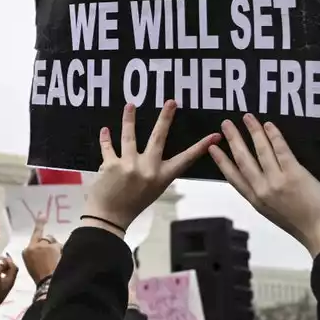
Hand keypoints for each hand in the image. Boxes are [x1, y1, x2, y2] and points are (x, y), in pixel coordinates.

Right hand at [22, 213, 61, 284]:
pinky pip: (60, 246)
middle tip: (56, 255)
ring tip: (57, 262)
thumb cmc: (41, 278)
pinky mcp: (52, 246)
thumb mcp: (34, 267)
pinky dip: (62, 252)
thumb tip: (49, 249)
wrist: (47, 283)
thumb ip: (37, 255)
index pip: (34, 236)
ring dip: (57, 248)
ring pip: (53, 241)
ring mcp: (43, 245)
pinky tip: (61, 260)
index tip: (43, 213)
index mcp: (26, 252)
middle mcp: (33, 246)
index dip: (40, 224)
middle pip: (46, 238)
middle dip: (51, 244)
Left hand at [84, 101, 219, 233]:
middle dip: (165, 118)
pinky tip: (105, 130)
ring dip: (129, 118)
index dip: (201, 147)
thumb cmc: (133, 203)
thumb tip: (157, 153)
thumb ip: (157, 171)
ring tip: (130, 105)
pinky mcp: (110, 165)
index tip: (214, 135)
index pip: (185, 159)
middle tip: (171, 101)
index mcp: (162, 176)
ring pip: (130, 136)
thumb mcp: (153, 189)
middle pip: (158, 138)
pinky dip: (106, 138)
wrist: (109, 217)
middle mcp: (148, 169)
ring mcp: (129, 166)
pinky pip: (108, 146)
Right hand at [208, 114, 319, 257]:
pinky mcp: (294, 174)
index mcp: (256, 201)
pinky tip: (268, 125)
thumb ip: (266, 197)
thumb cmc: (304, 226)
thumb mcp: (275, 214)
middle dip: (233, 140)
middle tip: (225, 124)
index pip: (234, 177)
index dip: (222, 161)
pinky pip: (281, 150)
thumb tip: (262, 180)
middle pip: (243, 160)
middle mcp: (262, 189)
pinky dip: (273, 136)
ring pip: (260, 151)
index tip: (212, 149)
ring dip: (252, 132)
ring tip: (247, 118)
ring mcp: (277, 181)